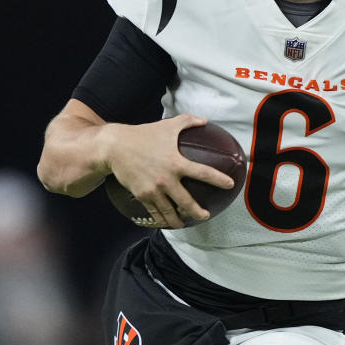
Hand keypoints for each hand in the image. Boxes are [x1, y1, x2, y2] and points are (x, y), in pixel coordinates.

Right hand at [104, 114, 235, 228]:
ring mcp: (153, 190)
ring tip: (185, 223)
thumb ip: (189, 121)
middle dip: (198, 212)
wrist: (115, 147)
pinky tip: (166, 221)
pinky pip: (154, 211)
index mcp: (177, 162)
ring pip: (169, 212)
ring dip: (179, 220)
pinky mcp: (142, 195)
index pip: (203, 173)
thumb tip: (205, 120)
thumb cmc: (144, 134)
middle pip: (187, 202)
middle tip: (206, 215)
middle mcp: (166, 179)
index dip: (219, 180)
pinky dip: (161, 219)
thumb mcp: (168, 125)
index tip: (230, 185)